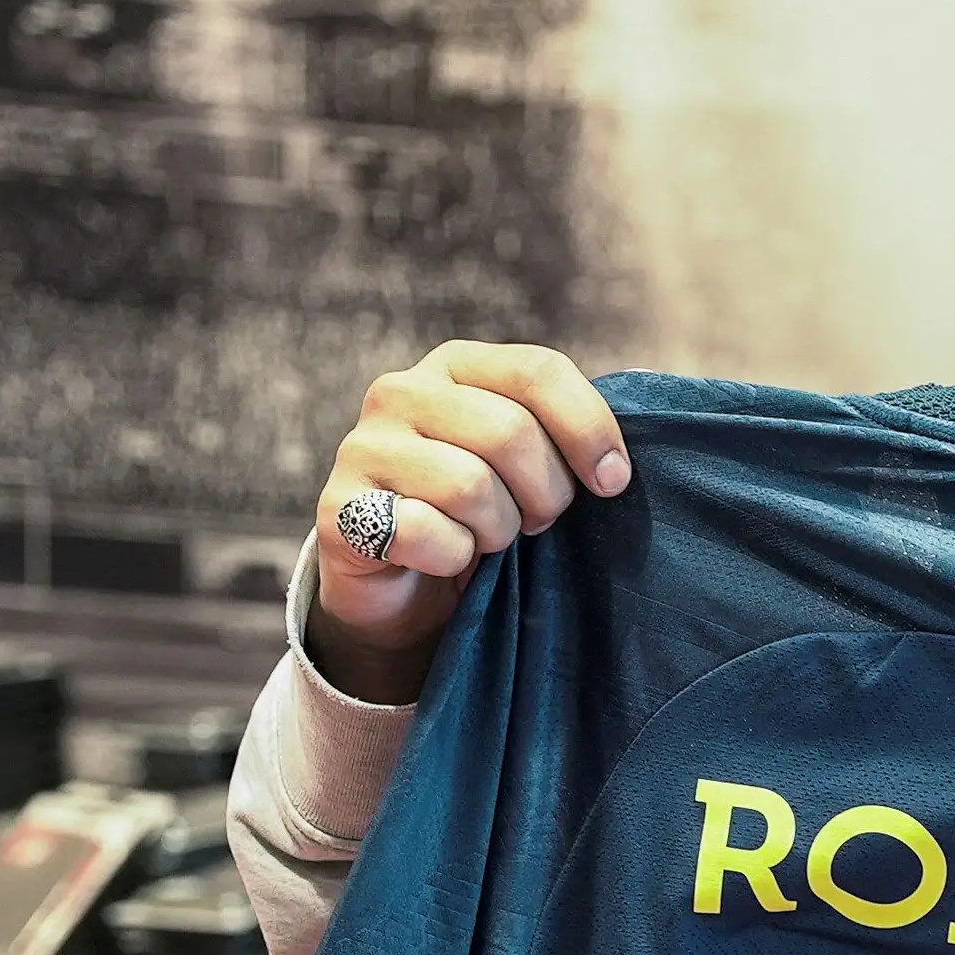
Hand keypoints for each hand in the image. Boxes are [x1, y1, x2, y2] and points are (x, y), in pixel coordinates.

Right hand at [308, 342, 627, 703]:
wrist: (402, 589)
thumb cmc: (477, 516)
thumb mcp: (522, 462)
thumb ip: (559, 435)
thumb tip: (615, 465)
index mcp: (454, 365)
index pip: (538, 370)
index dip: (588, 429)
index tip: (613, 481)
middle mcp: (400, 391)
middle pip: (510, 432)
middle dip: (545, 493)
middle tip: (538, 522)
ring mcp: (363, 447)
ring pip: (470, 485)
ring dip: (497, 530)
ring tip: (487, 538)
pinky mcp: (339, 509)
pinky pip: (428, 533)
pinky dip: (453, 558)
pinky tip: (444, 558)